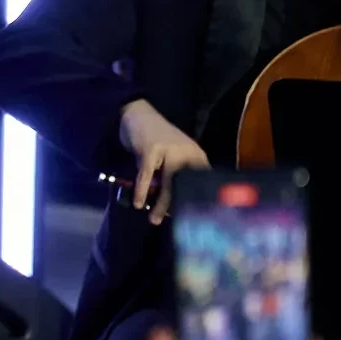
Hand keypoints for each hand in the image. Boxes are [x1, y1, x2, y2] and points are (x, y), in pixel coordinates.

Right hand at [118, 100, 213, 219]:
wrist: (137, 114)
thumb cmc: (154, 139)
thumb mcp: (171, 157)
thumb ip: (174, 176)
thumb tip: (174, 205)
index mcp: (196, 155)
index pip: (203, 181)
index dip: (201, 201)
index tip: (197, 220)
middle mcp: (187, 152)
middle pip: (186, 186)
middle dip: (180, 207)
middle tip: (176, 225)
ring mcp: (170, 150)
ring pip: (168, 183)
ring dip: (161, 204)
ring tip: (154, 220)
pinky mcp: (151, 150)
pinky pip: (146, 176)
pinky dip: (142, 191)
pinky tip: (138, 203)